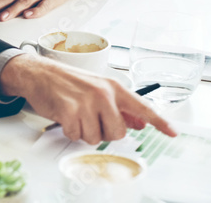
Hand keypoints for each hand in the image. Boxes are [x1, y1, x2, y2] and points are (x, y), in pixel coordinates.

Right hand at [0, 54, 176, 143]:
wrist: (38, 73)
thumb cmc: (66, 81)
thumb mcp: (96, 89)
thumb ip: (119, 106)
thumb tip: (139, 122)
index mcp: (112, 86)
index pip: (142, 107)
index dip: (159, 122)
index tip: (173, 133)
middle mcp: (103, 93)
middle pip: (117, 133)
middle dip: (103, 132)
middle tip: (90, 119)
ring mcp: (86, 102)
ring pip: (95, 138)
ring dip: (84, 132)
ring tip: (75, 115)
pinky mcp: (69, 111)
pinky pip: (76, 136)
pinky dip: (69, 131)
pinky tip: (65, 116)